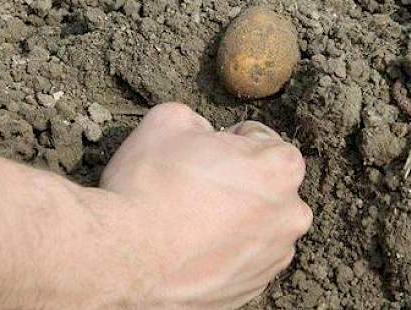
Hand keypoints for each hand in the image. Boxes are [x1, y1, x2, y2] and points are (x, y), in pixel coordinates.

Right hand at [101, 103, 312, 308]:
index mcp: (280, 169)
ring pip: (256, 227)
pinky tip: (190, 249)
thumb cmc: (148, 187)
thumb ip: (199, 119)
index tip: (205, 152)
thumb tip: (201, 133)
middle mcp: (289, 217)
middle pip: (266, 187)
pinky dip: (223, 253)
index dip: (230, 141)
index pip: (263, 141)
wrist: (121, 259)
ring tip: (188, 221)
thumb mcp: (168, 120)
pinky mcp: (250, 291)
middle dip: (237, 182)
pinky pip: (242, 261)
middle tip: (193, 185)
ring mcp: (271, 259)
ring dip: (232, 220)